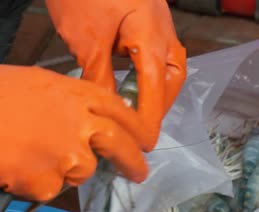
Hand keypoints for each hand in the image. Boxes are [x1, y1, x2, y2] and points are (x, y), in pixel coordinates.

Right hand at [0, 65, 148, 201]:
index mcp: (77, 94)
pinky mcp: (47, 184)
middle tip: (139, 173)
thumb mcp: (38, 83)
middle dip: (133, 162)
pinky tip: (14, 166)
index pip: (122, 112)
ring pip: (82, 172)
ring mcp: (67, 156)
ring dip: (65, 169)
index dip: (137, 128)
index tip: (145, 141)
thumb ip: (69, 102)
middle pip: (121, 146)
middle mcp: (80, 125)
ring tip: (29, 154)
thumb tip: (84, 122)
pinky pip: (51, 189)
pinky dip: (36, 183)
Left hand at [46, 0, 186, 149]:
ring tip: (137, 110)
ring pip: (166, 68)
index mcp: (152, 38)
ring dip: (155, 91)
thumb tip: (105, 110)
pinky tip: (131, 83)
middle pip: (170, 80)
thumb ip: (99, 77)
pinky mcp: (149, 21)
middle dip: (158, 106)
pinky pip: (156, 56)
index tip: (142, 145)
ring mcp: (159, 25)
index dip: (148, 120)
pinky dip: (146, 75)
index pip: (154, 91)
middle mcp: (164, 33)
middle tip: (139, 128)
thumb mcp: (87, 38)